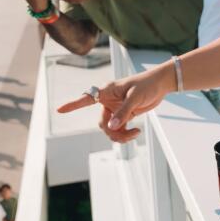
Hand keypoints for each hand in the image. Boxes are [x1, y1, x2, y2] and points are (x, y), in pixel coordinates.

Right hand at [57, 63, 174, 141]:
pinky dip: (125, 134)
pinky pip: (118, 129)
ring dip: (120, 136)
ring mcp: (116, 108)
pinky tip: (136, 132)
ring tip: (135, 134)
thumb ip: (123, 112)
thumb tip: (111, 127)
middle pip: (102, 123)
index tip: (59, 110)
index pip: (87, 98)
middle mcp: (109, 100)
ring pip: (109, 129)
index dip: (73, 105)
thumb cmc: (147, 85)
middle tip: (130, 134)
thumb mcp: (135, 98)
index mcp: (108, 91)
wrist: (161, 84)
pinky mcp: (124, 115)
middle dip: (112, 132)